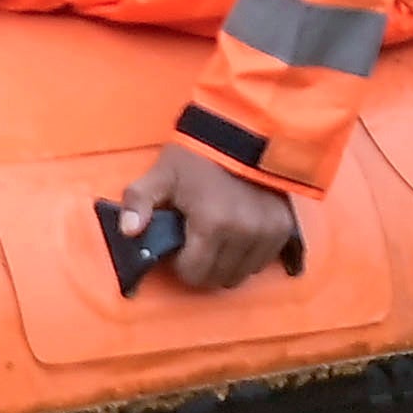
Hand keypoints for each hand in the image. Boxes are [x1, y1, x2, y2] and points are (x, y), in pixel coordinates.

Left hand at [110, 140, 299, 291]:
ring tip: (218, 237)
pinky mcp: (284, 229)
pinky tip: (238, 235)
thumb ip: (139, 201)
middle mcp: (244, 235)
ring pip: (242, 274)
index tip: (180, 244)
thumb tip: (128, 232)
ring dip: (227, 264)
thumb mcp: (161, 174)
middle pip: (219, 279)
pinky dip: (249, 256)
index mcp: (212, 225)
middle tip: (196, 241)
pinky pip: (263, 262)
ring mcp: (268, 234)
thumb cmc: (197, 156)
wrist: (243, 133)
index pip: (194, 274)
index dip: (181, 263)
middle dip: (203, 266)